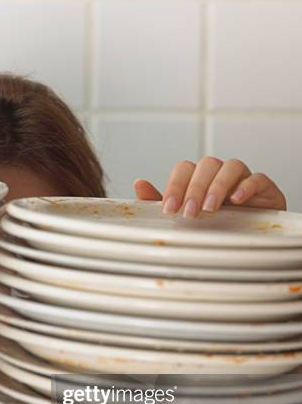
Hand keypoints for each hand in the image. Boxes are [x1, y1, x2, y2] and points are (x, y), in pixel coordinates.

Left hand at [133, 157, 286, 217]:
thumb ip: (160, 201)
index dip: (175, 186)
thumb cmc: (213, 225)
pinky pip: (258, 178)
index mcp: (198, 179)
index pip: (184, 169)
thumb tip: (139, 183)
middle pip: (206, 165)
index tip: (169, 209)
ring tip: (210, 208)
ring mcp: (243, 179)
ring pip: (231, 166)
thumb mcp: (183, 216)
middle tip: (189, 212)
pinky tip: (238, 200)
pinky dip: (247, 186)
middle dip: (195, 189)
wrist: (247, 238)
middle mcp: (219, 174)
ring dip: (218, 186)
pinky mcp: (265, 188)